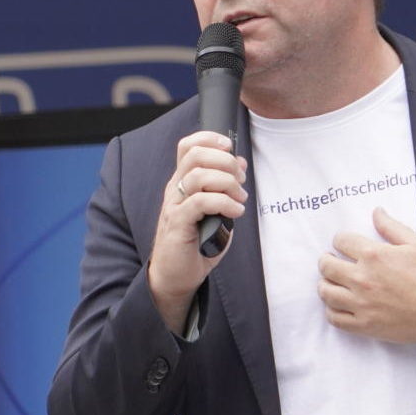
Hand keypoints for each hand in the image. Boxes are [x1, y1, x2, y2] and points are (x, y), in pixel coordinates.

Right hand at [148, 131, 246, 333]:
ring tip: (240, 198)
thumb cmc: (196, 244)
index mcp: (182, 182)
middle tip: (241, 180)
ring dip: (227, 183)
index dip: (210, 139)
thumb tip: (240, 164)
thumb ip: (224, 188)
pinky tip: (235, 212)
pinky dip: (224, 203)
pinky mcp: (178, 223)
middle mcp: (175, 189)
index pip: (188, 146)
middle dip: (225, 161)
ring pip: (198, 176)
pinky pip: (200, 202)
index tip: (231, 148)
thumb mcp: (214, 211)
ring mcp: (174, 205)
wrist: (175, 276)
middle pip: (195, 155)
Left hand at [318, 207, 415, 345]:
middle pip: (327, 266)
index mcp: (374, 255)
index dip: (341, 240)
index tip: (344, 244)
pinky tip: (339, 305)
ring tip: (332, 282)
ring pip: (326, 292)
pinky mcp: (365, 325)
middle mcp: (363, 279)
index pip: (341, 241)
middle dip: (327, 260)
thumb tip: (376, 212)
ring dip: (326, 284)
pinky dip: (332, 310)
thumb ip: (392, 227)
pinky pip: (335, 318)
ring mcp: (362, 304)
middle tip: (331, 261)